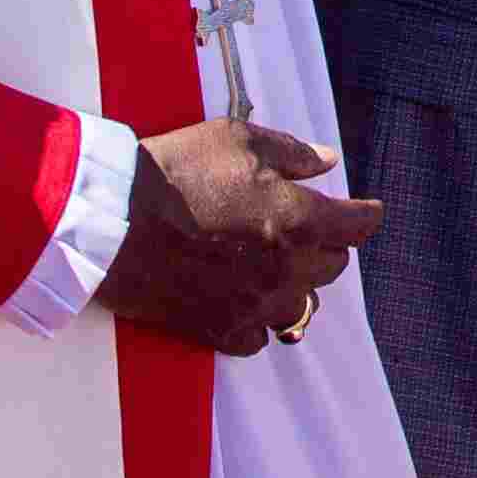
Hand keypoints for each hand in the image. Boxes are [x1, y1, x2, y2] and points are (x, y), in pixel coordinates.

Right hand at [97, 119, 383, 356]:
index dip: (364, 214)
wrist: (112, 221)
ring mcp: (252, 305)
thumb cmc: (175, 173)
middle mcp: (284, 270)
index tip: (364, 211)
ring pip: (301, 306)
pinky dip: (259, 319)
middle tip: (306, 227)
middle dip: (326, 245)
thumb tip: (325, 161)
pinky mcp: (217, 329)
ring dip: (296, 285)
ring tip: (278, 266)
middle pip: (333, 267)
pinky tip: (246, 298)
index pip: (358, 227)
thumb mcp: (238, 140)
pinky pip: (259, 337)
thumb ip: (292, 153)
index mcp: (298, 220)